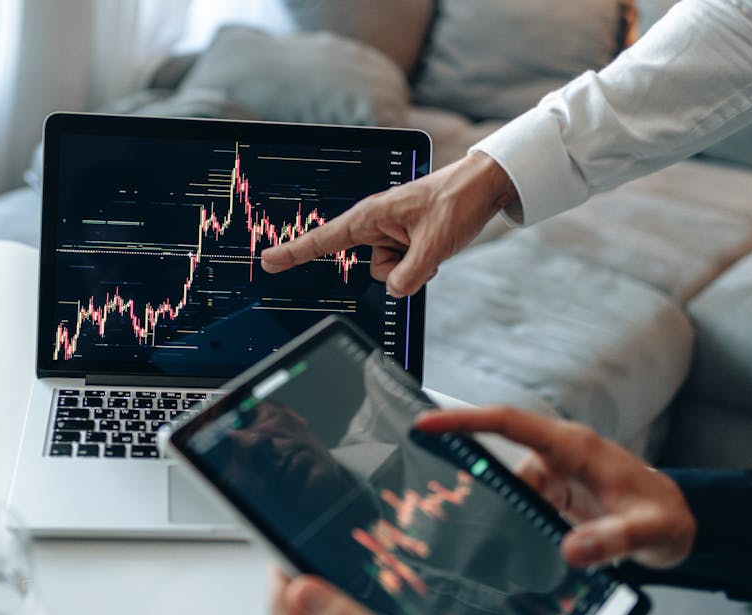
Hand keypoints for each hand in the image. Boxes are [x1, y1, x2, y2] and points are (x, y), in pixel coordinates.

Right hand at [259, 152, 518, 297]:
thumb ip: (410, 276)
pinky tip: (437, 245)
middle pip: (372, 267)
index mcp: (371, 216)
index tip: (267, 261)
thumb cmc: (457, 203)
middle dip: (400, 268)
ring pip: (390, 271)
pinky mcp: (405, 239)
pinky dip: (421, 263)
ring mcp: (391, 233)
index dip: (294, 252)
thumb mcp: (435, 245)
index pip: (324, 239)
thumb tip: (395, 292)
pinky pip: (404, 267)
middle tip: (427, 244)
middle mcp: (376, 225)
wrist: (484, 186)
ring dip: (415, 266)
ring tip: (435, 240)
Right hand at [415, 405, 695, 568]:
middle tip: (426, 496)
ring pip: (503, 486)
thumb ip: (614, 540)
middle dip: (461, 472)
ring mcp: (553, 475)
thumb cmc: (666, 518)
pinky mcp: (550, 496)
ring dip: (486, 508)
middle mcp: (558, 455)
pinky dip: (503, 521)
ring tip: (461, 534)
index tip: (427, 423)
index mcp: (575, 447)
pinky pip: (515, 503)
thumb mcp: (649, 532)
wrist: (677, 523)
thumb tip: (571, 550)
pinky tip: (493, 544)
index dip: (467, 420)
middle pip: (496, 457)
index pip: (511, 423)